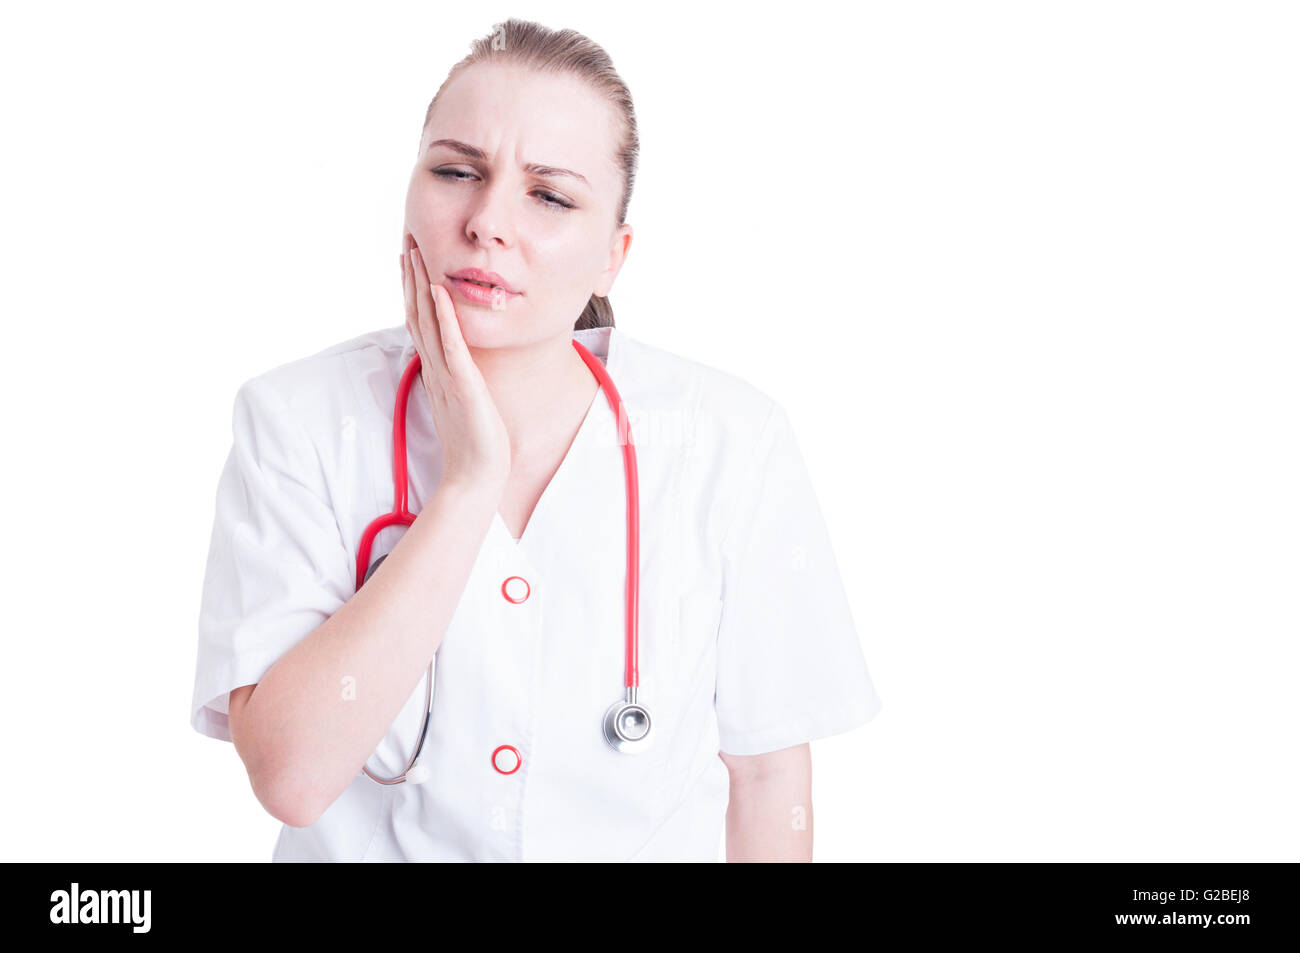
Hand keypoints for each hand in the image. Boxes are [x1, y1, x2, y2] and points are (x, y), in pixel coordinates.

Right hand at [401, 231, 511, 490]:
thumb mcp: (463, 401)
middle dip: (411, 277)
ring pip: (427, 322)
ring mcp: (446, 375)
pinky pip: (450, 345)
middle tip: (407, 241)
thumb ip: (455, 378)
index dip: (413, 288)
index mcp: (436, 370)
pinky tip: (439, 290)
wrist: (477, 475)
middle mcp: (436, 368)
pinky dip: (444, 316)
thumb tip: (453, 361)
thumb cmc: (475, 443)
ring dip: (419, 286)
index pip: (420, 321)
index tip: (411, 257)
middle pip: (417, 313)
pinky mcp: (462, 384)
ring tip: (416, 253)